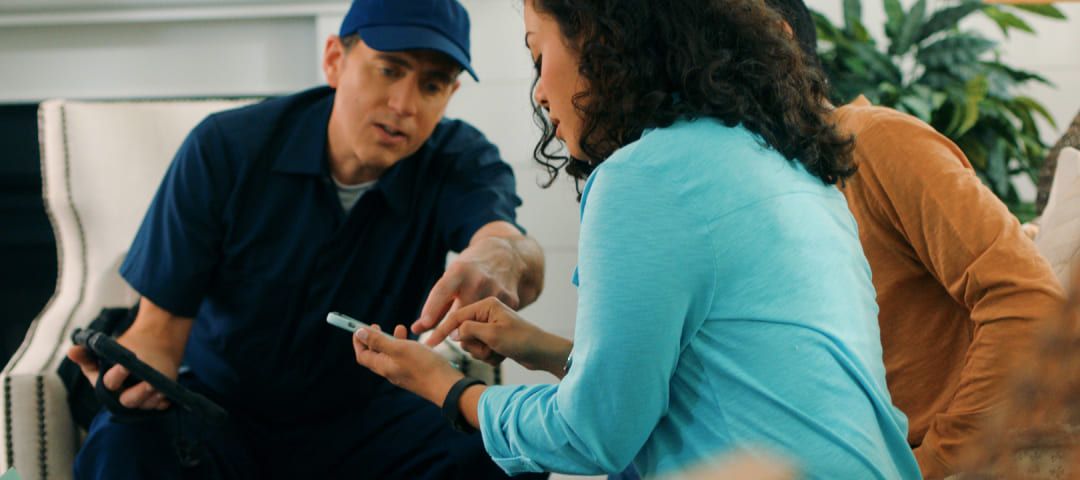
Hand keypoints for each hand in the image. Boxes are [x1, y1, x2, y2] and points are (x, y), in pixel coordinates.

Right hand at [66, 329, 180, 410]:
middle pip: (128, 400)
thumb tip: (71, 351)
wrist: (152, 347)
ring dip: (152, 398)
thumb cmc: (123, 354)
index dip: (117, 376)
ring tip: (160, 387)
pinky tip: (166, 396)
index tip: (125, 365)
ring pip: (145, 405)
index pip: (108, 383)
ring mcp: (140, 400)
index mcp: (106, 385)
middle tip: (149, 382)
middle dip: (138, 393)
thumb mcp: (104, 353)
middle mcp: (121, 396)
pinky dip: (163, 402)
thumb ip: (87, 355)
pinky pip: (159, 405)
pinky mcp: (155, 400)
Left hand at [353, 324, 463, 404]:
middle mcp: (391, 371)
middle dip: (374, 339)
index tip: (359, 328)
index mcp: (383, 366)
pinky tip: (414, 341)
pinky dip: (404, 346)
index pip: (363, 355)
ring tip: (400, 328)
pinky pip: (404, 358)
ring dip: (391, 340)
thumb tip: (359, 333)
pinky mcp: (415, 373)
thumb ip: (379, 341)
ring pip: (391, 355)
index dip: (358, 341)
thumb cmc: (424, 366)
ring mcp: (403, 373)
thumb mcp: (399, 348)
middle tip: (376, 326)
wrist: (447, 386)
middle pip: (376, 355)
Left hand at [412, 236, 527, 334]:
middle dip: (450, 330)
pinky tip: (487, 325)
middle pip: (460, 314)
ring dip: (470, 332)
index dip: (432, 308)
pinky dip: (487, 328)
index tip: (424, 325)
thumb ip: (435, 306)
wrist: (505, 256)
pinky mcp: (511, 300)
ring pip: (477, 323)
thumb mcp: (451, 279)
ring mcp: (496, 291)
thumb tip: (416, 329)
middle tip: (441, 340)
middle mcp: (478, 280)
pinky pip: (494, 323)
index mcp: (459, 272)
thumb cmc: (470, 271)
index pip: (443, 291)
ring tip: (467, 331)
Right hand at [425, 297, 571, 375]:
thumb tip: (454, 333)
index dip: (441, 331)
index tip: (429, 344)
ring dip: (483, 353)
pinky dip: (490, 356)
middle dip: (474, 346)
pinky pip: (481, 350)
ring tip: (499, 352)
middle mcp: (486, 313)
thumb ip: (469, 331)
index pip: (456, 317)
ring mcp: (490, 326)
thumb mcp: (492, 335)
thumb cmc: (521, 340)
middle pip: (463, 334)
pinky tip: (503, 356)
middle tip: (490, 348)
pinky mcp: (494, 338)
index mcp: (486, 305)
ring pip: (471, 344)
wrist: (543, 353)